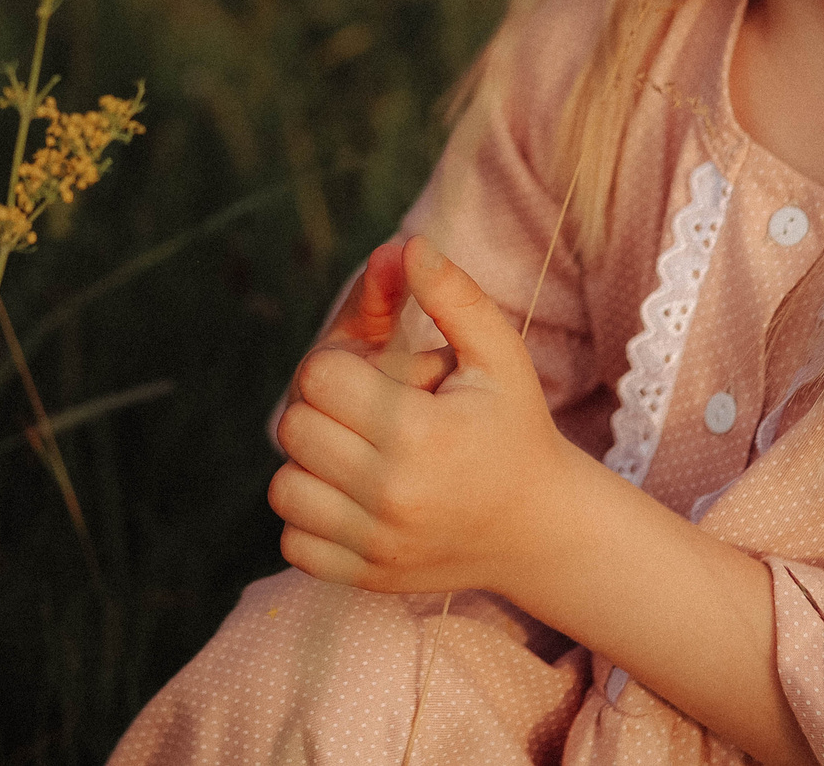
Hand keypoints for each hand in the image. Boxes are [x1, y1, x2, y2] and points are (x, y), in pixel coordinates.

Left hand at [270, 235, 575, 595]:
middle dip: (323, 407)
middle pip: (293, 428)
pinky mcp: (363, 578)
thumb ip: (453, 295)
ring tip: (360, 452)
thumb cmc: (513, 428)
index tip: (374, 374)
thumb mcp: (498, 354)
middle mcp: (392, 496)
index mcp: (420, 435)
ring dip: (311, 462)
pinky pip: (291, 540)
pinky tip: (354, 496)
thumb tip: (407, 245)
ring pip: (284, 486)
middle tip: (369, 410)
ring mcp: (376, 545)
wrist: (538, 528)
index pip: (317, 379)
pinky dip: (312, 515)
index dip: (338, 363)